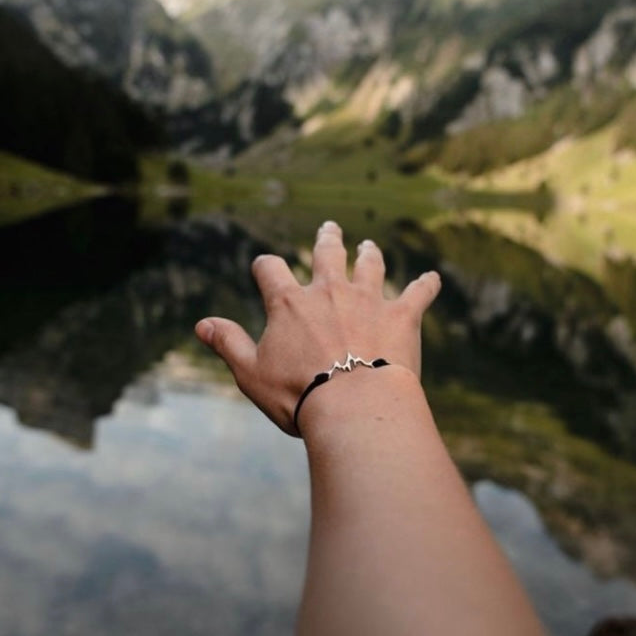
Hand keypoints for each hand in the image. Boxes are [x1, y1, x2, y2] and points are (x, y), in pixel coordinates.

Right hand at [194, 220, 440, 435]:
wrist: (354, 407)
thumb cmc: (298, 394)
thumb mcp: (250, 372)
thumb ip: (228, 343)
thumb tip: (201, 324)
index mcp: (290, 302)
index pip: (271, 269)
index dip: (265, 266)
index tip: (264, 267)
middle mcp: (329, 291)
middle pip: (327, 253)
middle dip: (327, 239)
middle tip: (330, 228)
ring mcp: (368, 300)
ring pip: (370, 266)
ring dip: (369, 254)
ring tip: (369, 246)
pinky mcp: (402, 315)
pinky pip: (419, 293)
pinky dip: (427, 285)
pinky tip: (434, 278)